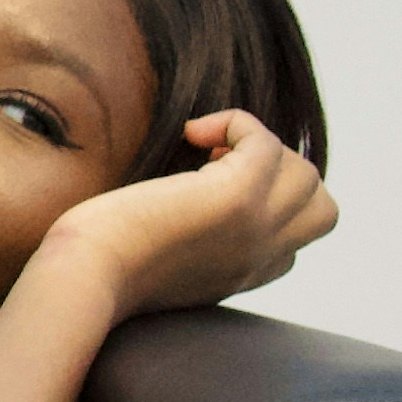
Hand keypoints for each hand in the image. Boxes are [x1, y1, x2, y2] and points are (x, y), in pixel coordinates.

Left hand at [44, 110, 339, 319]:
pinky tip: (190, 132)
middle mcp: (261, 257)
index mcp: (245, 276)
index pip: (292, 243)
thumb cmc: (95, 267)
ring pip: (306, 174)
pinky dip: (235, 123)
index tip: (209, 193)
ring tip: (205, 152)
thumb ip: (193, 243)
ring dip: (260, 148)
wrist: (82, 278)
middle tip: (216, 167)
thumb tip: (188, 201)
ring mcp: (256, 227)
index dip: (264, 208)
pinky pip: (266, 141)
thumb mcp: (161, 262)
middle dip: (279, 175)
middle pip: (319, 207)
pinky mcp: (237, 197)